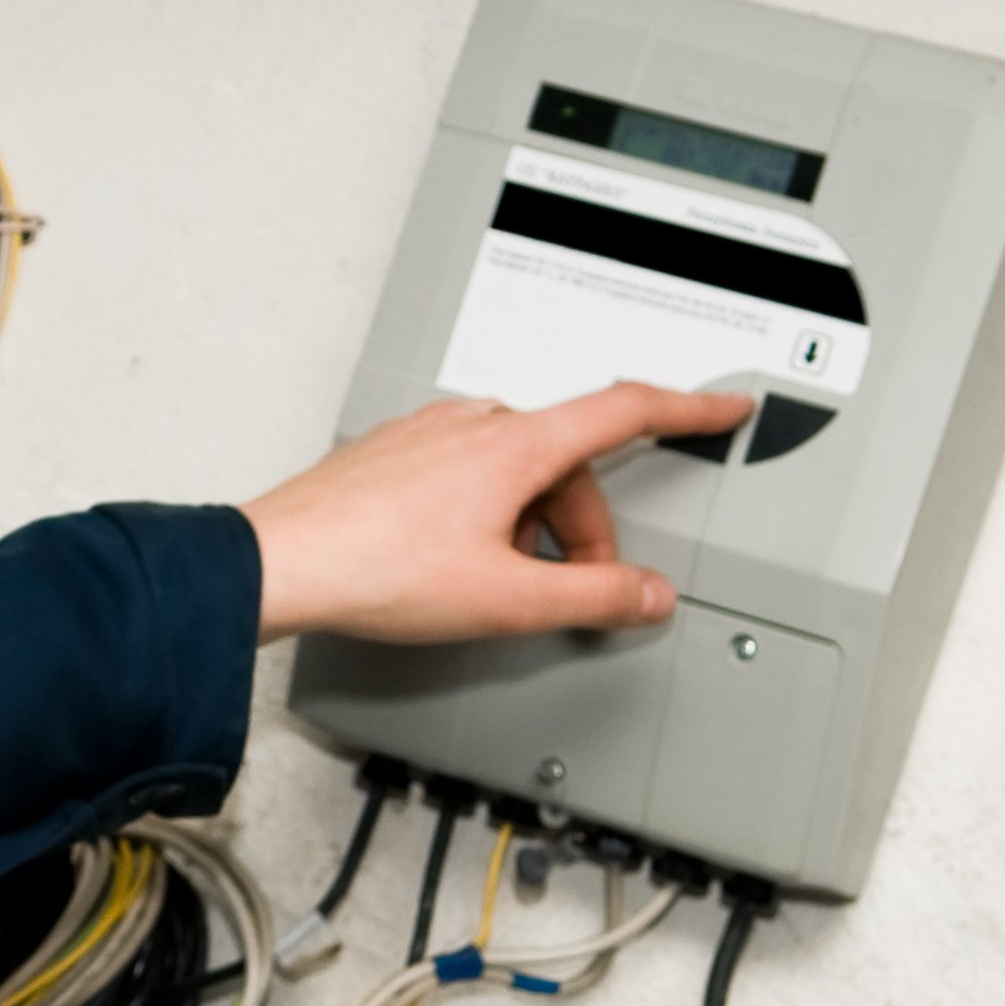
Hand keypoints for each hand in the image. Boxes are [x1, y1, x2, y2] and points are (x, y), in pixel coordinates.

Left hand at [240, 382, 752, 642]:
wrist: (279, 565)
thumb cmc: (373, 568)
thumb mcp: (506, 600)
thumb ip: (591, 599)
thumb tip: (644, 596)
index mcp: (516, 444)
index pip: (626, 410)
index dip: (687, 408)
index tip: (725, 406)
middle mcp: (473, 424)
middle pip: (568, 464)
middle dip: (583, 529)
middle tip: (573, 590)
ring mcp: (428, 435)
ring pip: (515, 472)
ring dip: (531, 527)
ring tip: (501, 586)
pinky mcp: (394, 456)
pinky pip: (467, 477)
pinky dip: (486, 518)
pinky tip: (454, 566)